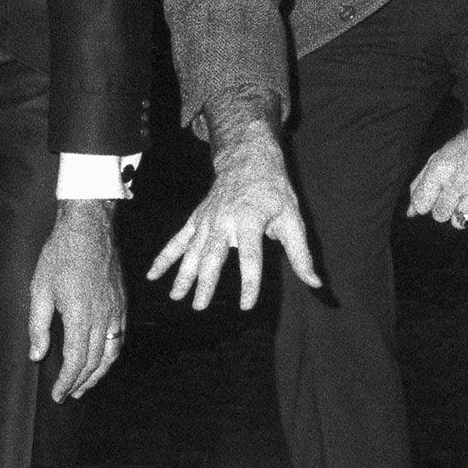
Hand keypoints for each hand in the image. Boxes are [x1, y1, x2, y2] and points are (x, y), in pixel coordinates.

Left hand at [28, 202, 125, 401]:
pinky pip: (119, 337)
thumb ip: (38, 326)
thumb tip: (37, 355)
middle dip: (81, 382)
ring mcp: (115, 311)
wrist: (89, 228)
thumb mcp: (40, 289)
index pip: (75, 360)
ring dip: (99, 373)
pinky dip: (111, 354)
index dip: (67, 381)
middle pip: (94, 361)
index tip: (58, 394)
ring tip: (87, 385)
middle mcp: (102, 318)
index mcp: (80, 316)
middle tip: (69, 394)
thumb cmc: (61, 255)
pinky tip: (103, 359)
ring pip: (111, 353)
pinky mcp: (121, 303)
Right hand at [145, 126, 321, 309]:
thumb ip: (301, 254)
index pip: (250, 257)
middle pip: (213, 255)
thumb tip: (314, 283)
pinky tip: (152, 275)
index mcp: (250, 220)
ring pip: (192, 250)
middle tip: (199, 307)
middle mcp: (224, 220)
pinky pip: (178, 240)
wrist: (247, 159)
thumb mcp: (293, 219)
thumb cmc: (274, 191)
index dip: (248, 282)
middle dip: (205, 282)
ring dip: (183, 274)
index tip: (246, 305)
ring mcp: (207, 220)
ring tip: (176, 297)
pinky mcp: (196, 219)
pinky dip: (164, 257)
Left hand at [406, 114, 467, 229]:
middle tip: (459, 193)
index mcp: (440, 167)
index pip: (421, 204)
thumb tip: (410, 212)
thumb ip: (422, 182)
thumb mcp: (443, 154)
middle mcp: (458, 180)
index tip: (437, 196)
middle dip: (446, 207)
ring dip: (464, 213)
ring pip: (459, 222)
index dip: (427, 203)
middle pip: (439, 215)